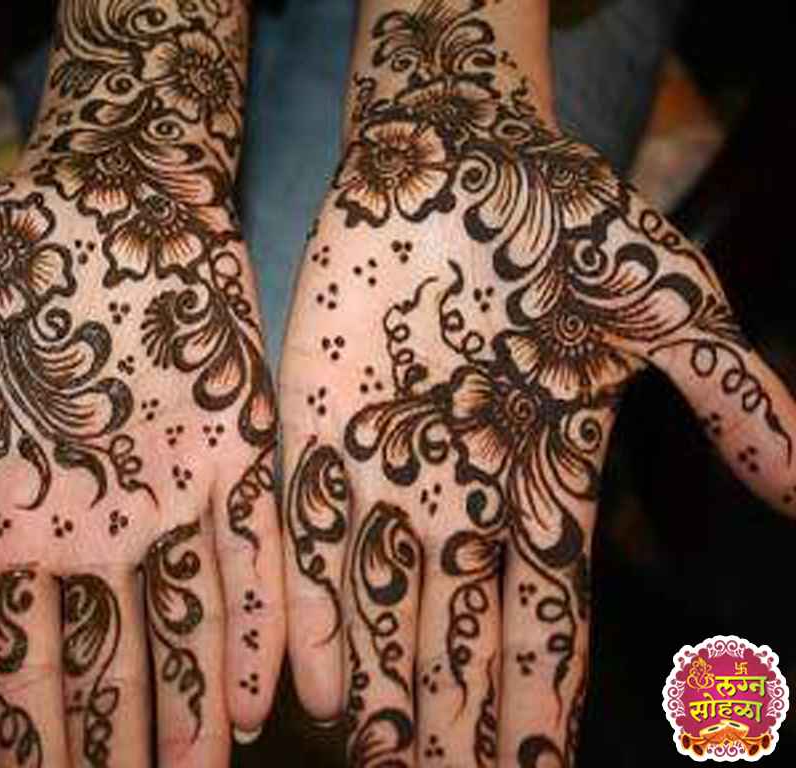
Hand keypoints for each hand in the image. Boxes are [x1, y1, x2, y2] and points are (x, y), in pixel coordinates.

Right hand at [0, 2, 282, 765]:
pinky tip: (260, 698)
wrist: (108, 189)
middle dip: (119, 745)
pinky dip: (258, 625)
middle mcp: (101, 519)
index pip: (17, 650)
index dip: (24, 730)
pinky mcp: (242, 448)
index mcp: (15, 511)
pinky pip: (255, 554)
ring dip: (196, 709)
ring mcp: (175, 489)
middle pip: (110, 661)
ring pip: (190, 624)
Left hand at [279, 2, 795, 764]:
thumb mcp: (668, 305)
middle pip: (462, 628)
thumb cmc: (571, 222)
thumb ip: (729, 396)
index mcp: (545, 474)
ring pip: (385, 600)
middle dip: (457, 716)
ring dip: (386, 687)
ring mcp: (390, 460)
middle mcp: (464, 486)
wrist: (464, 149)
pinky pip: (318, 533)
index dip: (541, 695)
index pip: (548, 612)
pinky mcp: (323, 424)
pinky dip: (316, 608)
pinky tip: (317, 684)